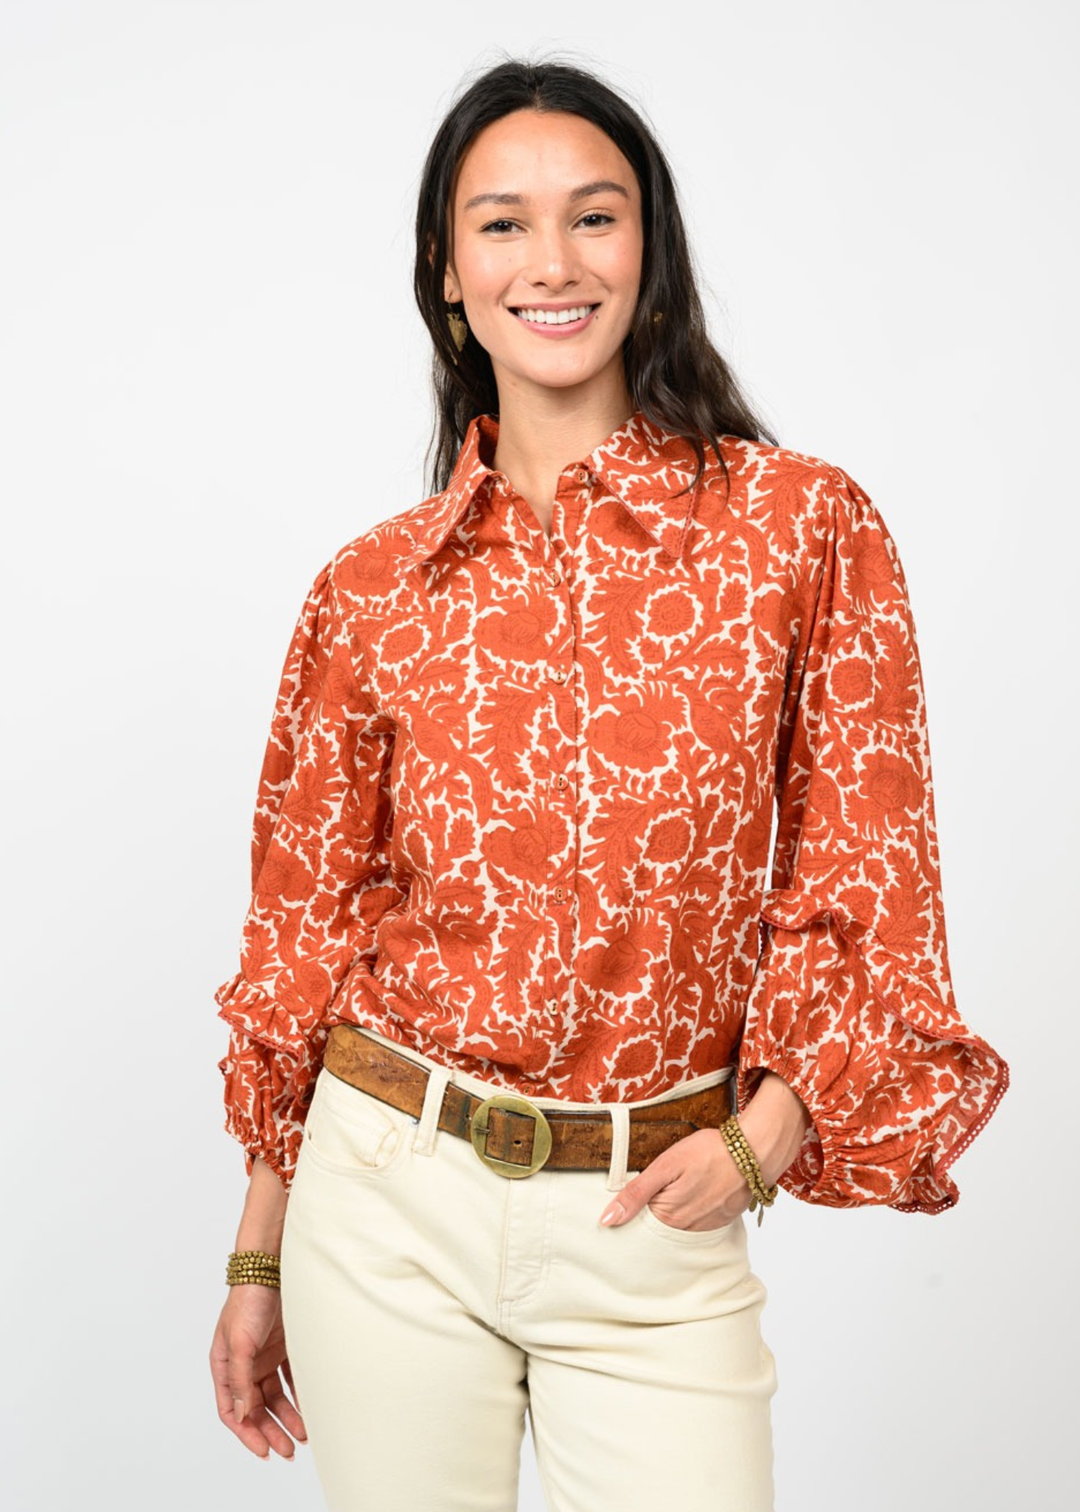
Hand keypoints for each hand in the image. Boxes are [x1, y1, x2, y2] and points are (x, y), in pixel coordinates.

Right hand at [210, 1284, 306, 1459]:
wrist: (272, 1267)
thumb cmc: (249, 1301)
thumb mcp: (240, 1342)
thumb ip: (240, 1379)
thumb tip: (241, 1416)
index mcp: (225, 1365)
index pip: (233, 1410)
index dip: (247, 1433)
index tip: (265, 1451)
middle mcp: (244, 1365)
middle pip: (256, 1408)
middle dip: (271, 1431)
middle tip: (288, 1450)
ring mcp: (264, 1356)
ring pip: (276, 1397)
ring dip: (288, 1416)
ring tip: (304, 1435)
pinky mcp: (283, 1347)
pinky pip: (291, 1378)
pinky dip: (299, 1395)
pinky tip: (311, 1408)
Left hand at [598, 1127, 752, 1230]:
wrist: (754, 1151)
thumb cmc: (710, 1152)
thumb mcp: (666, 1166)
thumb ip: (635, 1193)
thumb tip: (607, 1220)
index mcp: (668, 1217)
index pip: (638, 1220)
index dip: (634, 1203)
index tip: (637, 1190)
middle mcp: (686, 1229)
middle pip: (659, 1222)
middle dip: (655, 1205)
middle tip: (665, 1180)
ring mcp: (706, 1226)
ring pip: (679, 1221)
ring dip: (675, 1206)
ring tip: (682, 1182)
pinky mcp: (722, 1220)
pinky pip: (699, 1219)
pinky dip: (694, 1206)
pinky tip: (697, 1188)